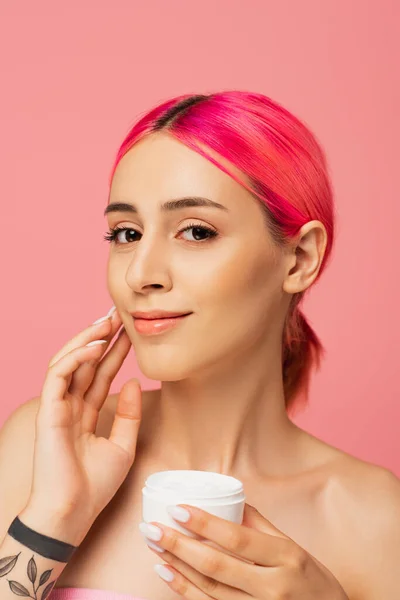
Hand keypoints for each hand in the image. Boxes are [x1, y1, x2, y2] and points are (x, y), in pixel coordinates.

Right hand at [22, 307, 141, 541]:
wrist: (73, 511)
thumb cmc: (95, 486)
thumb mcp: (123, 446)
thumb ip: (129, 414)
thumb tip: (136, 382)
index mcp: (86, 414)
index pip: (101, 374)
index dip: (116, 352)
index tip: (131, 332)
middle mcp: (70, 406)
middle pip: (86, 363)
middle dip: (102, 337)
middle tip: (120, 315)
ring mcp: (57, 406)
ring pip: (68, 361)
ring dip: (87, 339)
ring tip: (108, 321)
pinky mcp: (47, 409)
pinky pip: (58, 374)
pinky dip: (75, 357)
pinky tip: (95, 345)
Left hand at [140, 503, 348, 598]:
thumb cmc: (314, 582)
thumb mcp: (296, 549)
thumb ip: (262, 526)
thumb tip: (232, 501)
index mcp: (286, 556)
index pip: (238, 539)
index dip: (205, 524)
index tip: (177, 509)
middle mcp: (273, 587)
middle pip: (217, 566)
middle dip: (178, 545)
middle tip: (151, 529)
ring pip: (209, 590)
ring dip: (176, 567)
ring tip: (153, 547)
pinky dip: (185, 591)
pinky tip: (167, 574)